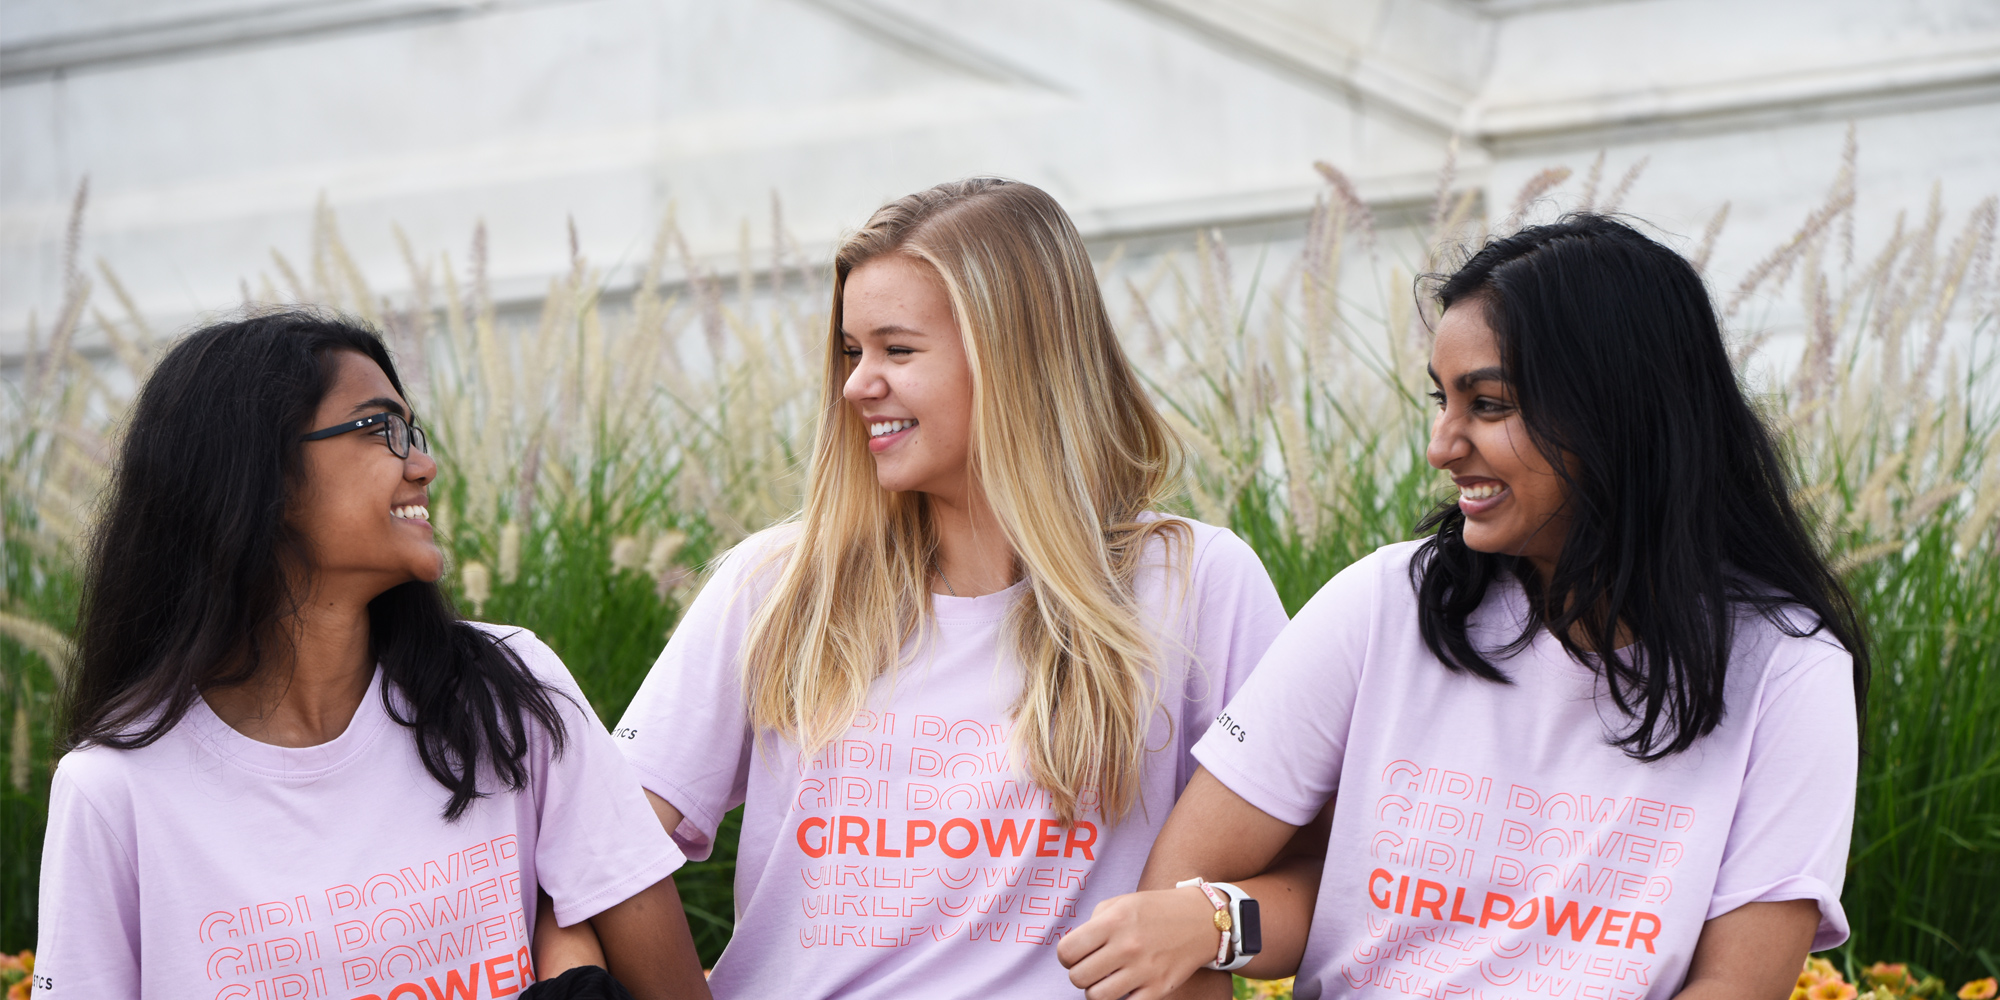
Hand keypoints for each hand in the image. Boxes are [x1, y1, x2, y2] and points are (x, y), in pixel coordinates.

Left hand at [1057, 885, 1224, 999]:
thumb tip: (1073, 951)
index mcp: (1114, 921)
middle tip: (1093, 966)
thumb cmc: (1154, 910)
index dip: (1066, 956)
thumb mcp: (1121, 903)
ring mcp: (1144, 970)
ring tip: (1107, 979)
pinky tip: (1124, 989)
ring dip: (1096, 990)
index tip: (1076, 955)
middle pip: (1078, 977)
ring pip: (1096, 997)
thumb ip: (1093, 924)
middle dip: (1080, 974)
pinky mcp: (1159, 989)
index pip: (1067, 951)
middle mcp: (1127, 946)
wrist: (1201, 920)